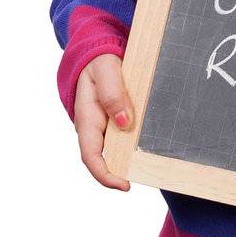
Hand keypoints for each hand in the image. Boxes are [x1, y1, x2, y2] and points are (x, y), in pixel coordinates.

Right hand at [73, 53, 133, 190]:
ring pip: (114, 150)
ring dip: (127, 160)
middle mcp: (93, 127)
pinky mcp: (113, 120)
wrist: (98, 51)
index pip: (91, 156)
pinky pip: (121, 138)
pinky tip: (146, 147)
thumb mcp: (106, 71)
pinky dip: (131, 146)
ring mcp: (103, 125)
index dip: (105, 175)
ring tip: (149, 165)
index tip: (124, 185)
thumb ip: (113, 95)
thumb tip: (123, 123)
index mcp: (87, 119)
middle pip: (103, 159)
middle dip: (119, 173)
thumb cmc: (99, 61)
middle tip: (144, 176)